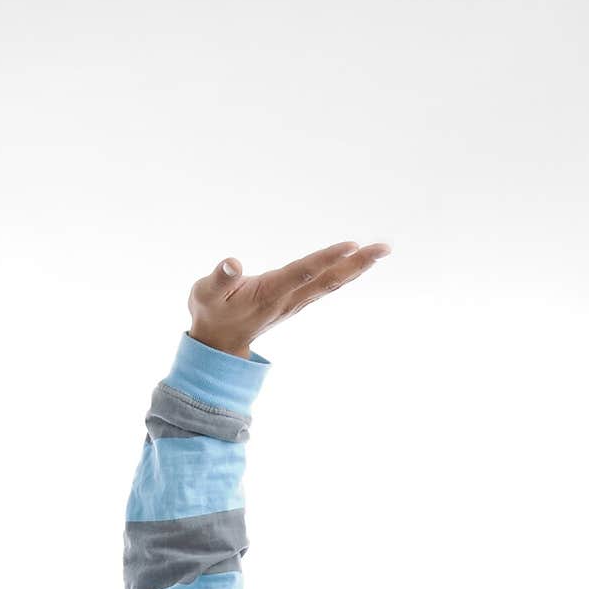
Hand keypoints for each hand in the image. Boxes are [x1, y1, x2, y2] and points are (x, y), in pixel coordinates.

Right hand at [186, 238, 391, 357]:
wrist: (219, 344)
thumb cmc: (211, 313)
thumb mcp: (205, 294)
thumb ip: (220, 278)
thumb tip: (232, 262)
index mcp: (269, 293)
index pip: (302, 272)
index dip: (326, 259)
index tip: (351, 244)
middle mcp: (288, 299)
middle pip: (328, 279)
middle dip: (356, 262)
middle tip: (384, 247)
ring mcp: (295, 302)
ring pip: (331, 282)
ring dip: (357, 267)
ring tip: (380, 250)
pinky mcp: (297, 301)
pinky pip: (326, 285)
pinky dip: (345, 272)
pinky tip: (358, 263)